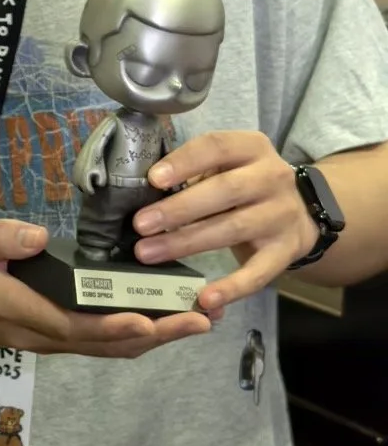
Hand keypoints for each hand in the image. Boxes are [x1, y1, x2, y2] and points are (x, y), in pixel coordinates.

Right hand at [0, 220, 214, 358]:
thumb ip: (0, 239)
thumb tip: (38, 236)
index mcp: (17, 310)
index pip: (72, 324)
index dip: (112, 327)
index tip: (149, 320)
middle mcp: (39, 335)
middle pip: (103, 344)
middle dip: (155, 334)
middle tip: (200, 321)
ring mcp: (48, 341)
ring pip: (105, 348)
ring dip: (153, 339)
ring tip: (194, 322)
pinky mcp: (53, 337)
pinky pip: (98, 344)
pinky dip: (133, 337)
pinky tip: (160, 324)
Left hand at [132, 131, 315, 312]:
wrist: (304, 210)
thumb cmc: (246, 182)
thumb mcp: (228, 164)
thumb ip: (194, 171)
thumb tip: (142, 191)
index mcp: (252, 148)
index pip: (216, 147)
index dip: (184, 162)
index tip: (153, 179)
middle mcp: (272, 177)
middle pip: (224, 190)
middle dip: (178, 209)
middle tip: (140, 224)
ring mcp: (281, 215)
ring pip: (232, 229)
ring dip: (187, 242)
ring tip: (148, 252)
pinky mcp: (286, 251)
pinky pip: (258, 272)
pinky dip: (231, 287)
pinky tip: (205, 299)